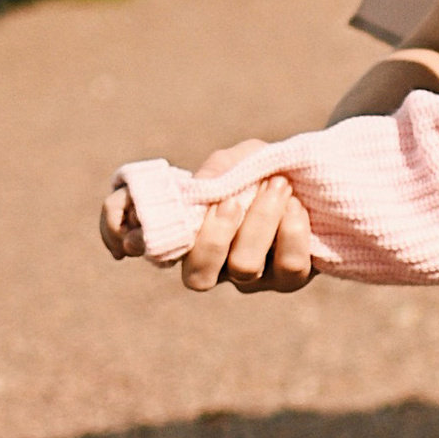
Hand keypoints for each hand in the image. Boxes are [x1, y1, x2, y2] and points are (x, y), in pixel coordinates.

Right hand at [102, 142, 318, 292]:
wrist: (315, 179)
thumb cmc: (265, 170)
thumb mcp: (242, 158)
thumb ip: (220, 170)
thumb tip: (201, 192)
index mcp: (184, 233)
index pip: (136, 242)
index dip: (123, 237)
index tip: (136, 230)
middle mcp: (212, 263)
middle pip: (197, 278)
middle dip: (213, 238)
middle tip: (233, 200)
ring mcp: (251, 277)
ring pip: (244, 268)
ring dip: (260, 222)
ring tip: (277, 186)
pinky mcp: (289, 279)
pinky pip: (288, 268)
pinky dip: (292, 231)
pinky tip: (296, 206)